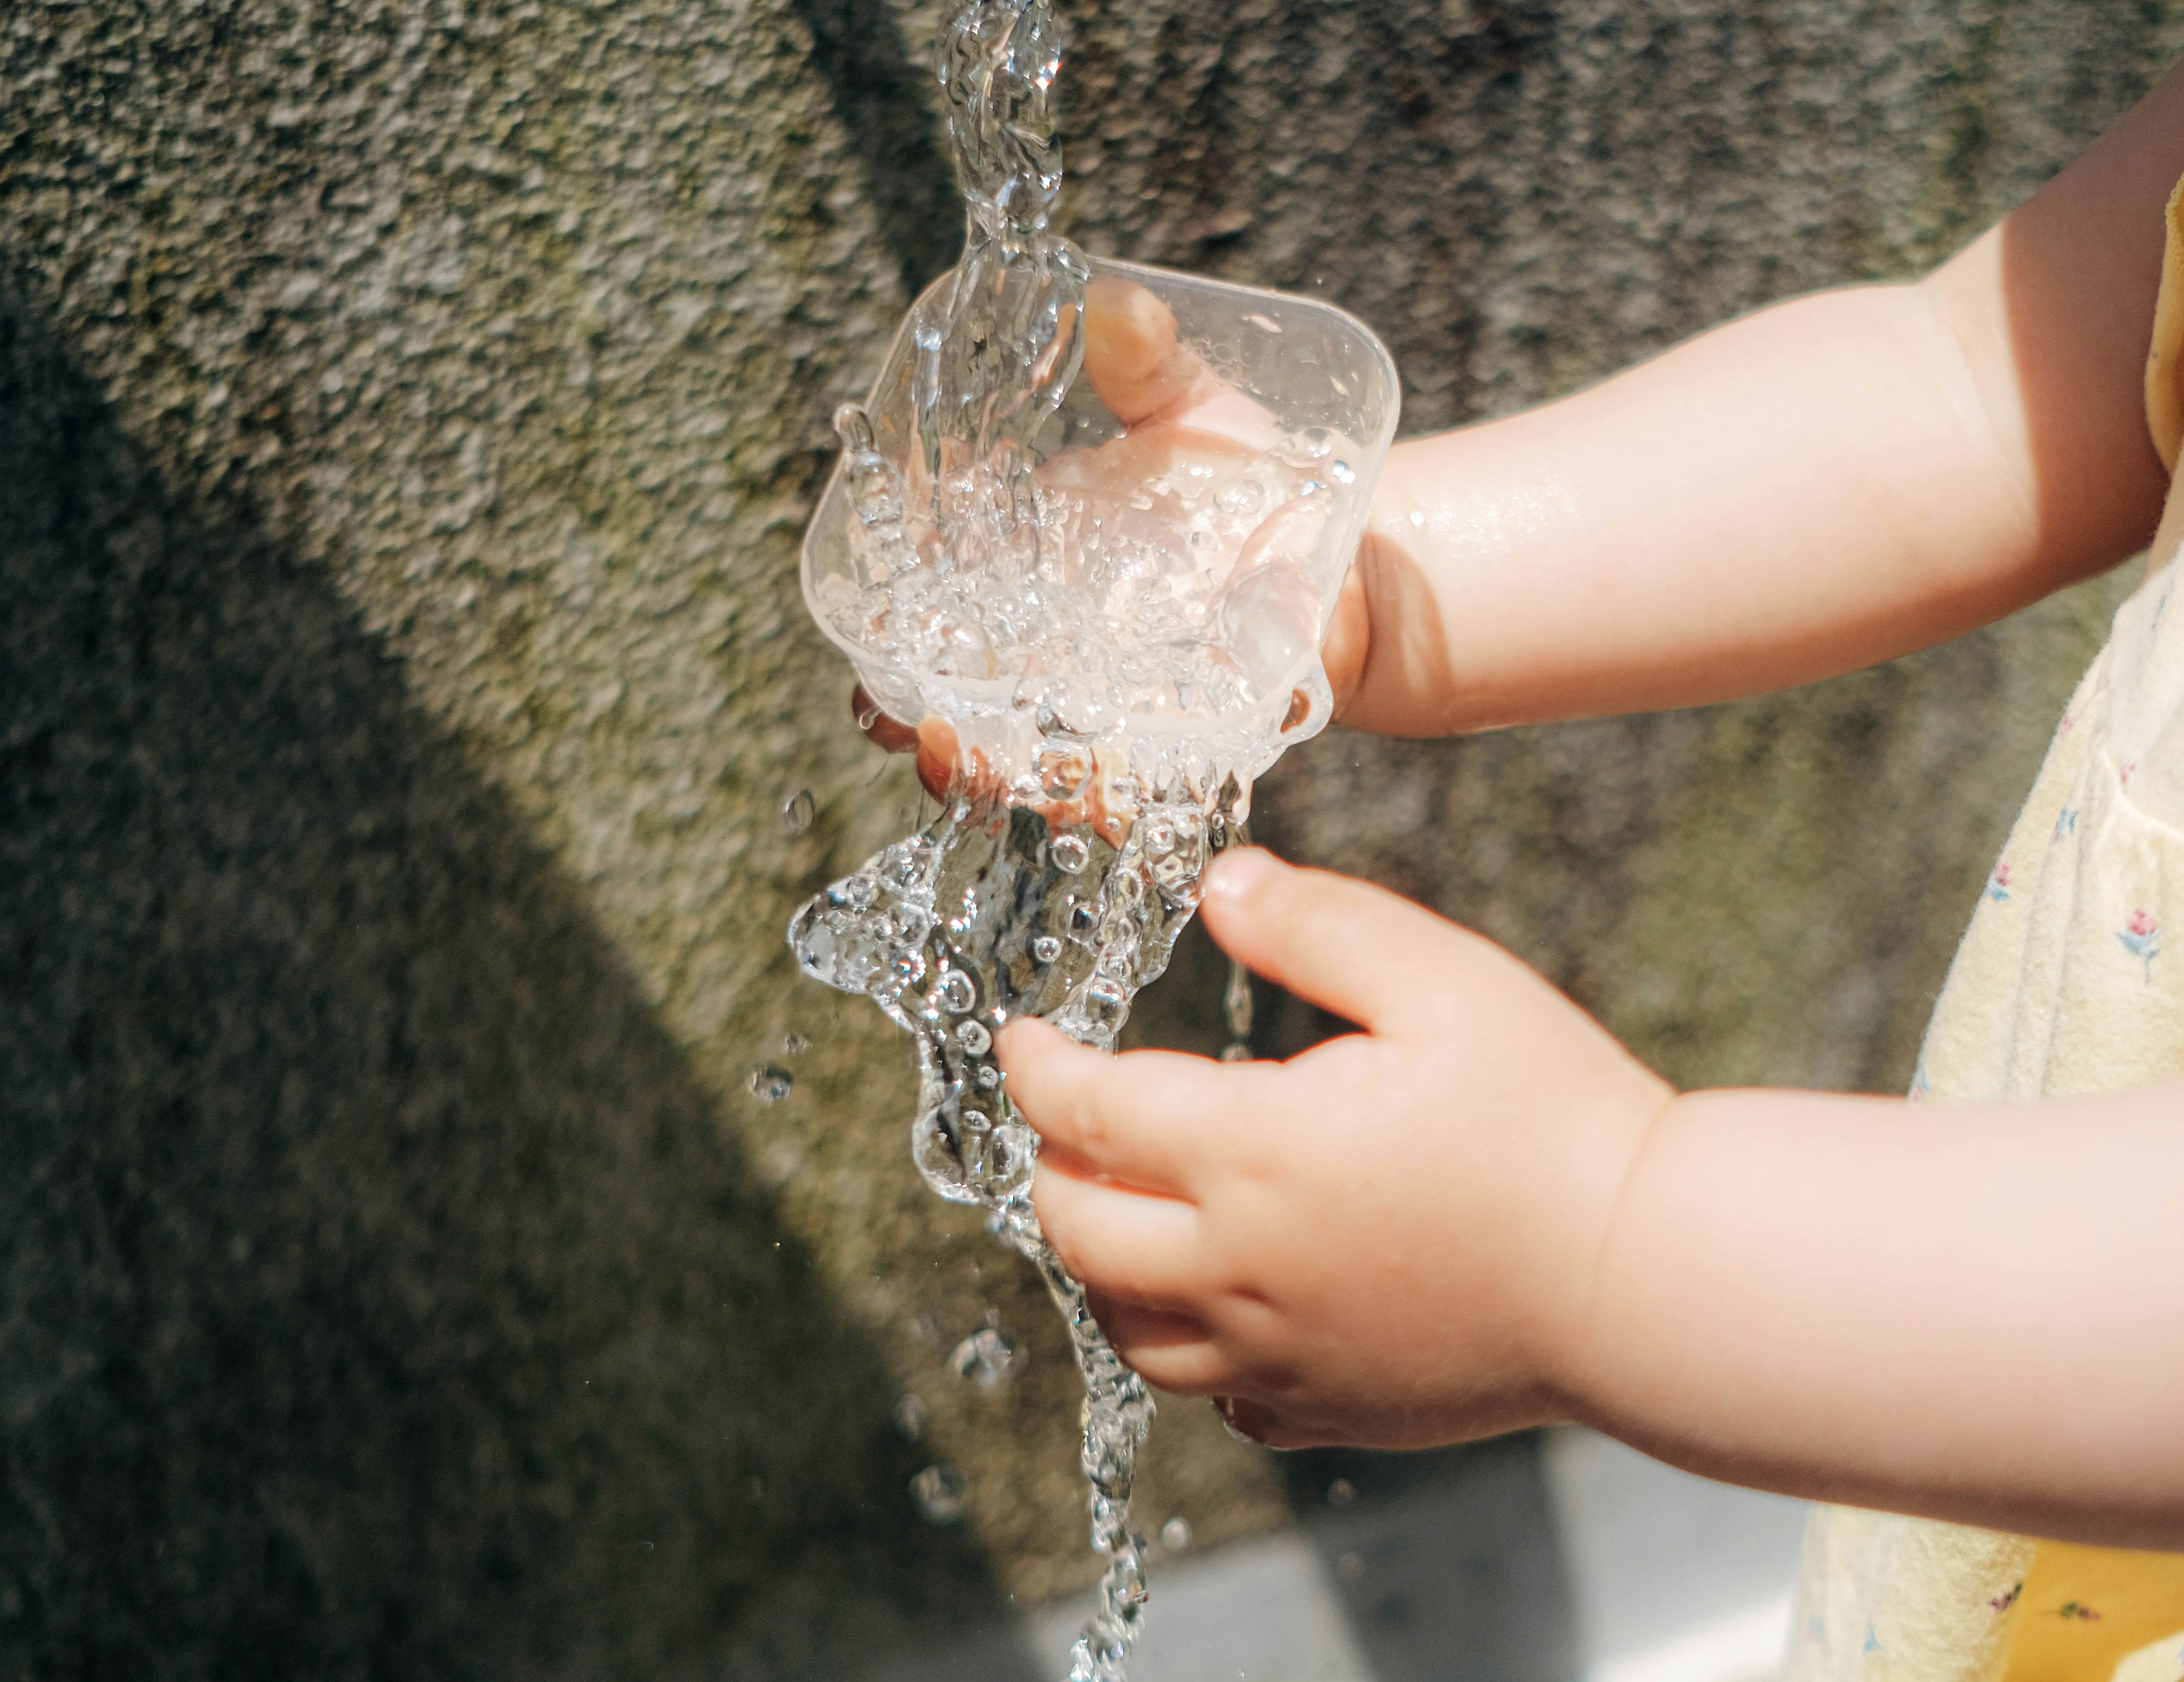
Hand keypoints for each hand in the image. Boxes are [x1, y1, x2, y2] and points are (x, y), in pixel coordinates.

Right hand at [854, 277, 1373, 795]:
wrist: (1332, 560)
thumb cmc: (1242, 479)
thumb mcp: (1197, 412)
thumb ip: (1149, 365)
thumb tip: (1114, 300)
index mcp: (1019, 564)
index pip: (921, 601)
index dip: (881, 622)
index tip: (867, 627)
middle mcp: (1039, 647)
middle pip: (946, 699)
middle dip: (915, 719)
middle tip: (903, 719)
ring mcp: (1093, 705)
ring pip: (1016, 758)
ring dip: (988, 770)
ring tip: (975, 764)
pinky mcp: (1160, 749)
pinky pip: (1111, 793)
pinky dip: (1092, 804)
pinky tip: (1087, 802)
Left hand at [998, 847, 1672, 1449]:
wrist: (1651, 1276)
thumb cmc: (1555, 1117)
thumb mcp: (1442, 980)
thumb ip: (1318, 923)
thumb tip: (1221, 884)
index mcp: (1255, 1152)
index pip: (1087, 1110)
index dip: (1035, 1067)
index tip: (1020, 1039)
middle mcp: (1243, 1268)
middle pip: (1077, 1231)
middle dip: (1050, 1167)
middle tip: (1070, 1121)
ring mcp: (1284, 1353)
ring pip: (1128, 1330)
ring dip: (1101, 1265)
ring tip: (1125, 1211)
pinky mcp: (1336, 1407)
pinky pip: (1219, 1397)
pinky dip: (1189, 1348)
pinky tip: (1224, 1303)